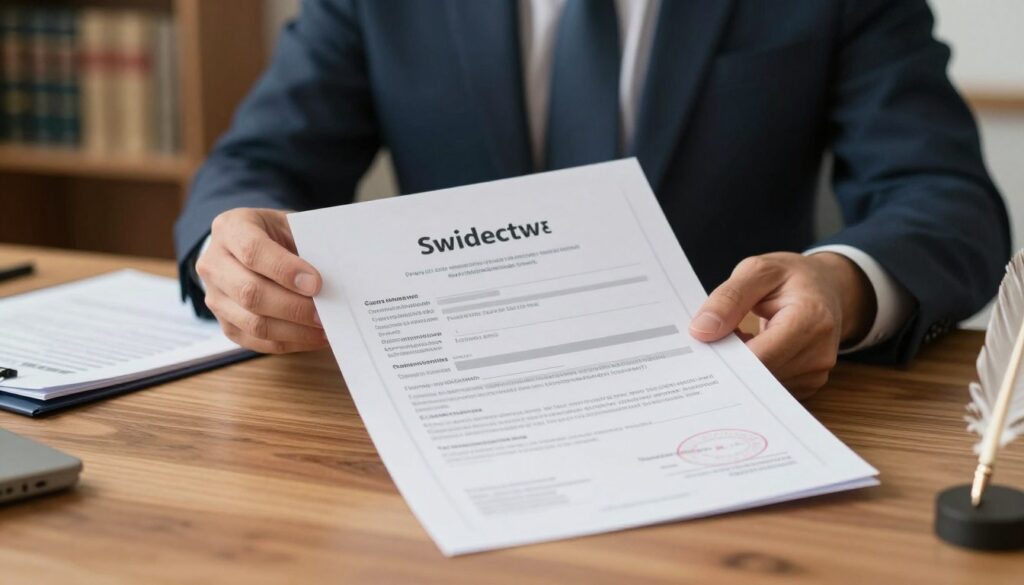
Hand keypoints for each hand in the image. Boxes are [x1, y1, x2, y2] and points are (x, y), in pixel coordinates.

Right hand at [196, 208, 328, 353]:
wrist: (246, 247)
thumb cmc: (274, 235)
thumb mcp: (288, 225)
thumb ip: (306, 244)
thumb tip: (335, 278)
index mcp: (230, 229)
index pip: (253, 251)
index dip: (285, 269)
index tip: (316, 283)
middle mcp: (214, 264)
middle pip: (250, 293)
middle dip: (294, 307)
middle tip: (324, 314)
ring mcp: (215, 297)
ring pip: (253, 323)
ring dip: (295, 330)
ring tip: (324, 329)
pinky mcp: (225, 324)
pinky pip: (257, 342)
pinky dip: (290, 342)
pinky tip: (314, 338)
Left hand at [688, 252, 875, 398]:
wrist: (828, 288)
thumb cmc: (792, 277)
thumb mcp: (757, 271)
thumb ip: (728, 299)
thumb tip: (701, 331)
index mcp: (810, 319)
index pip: (759, 355)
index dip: (726, 354)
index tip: (701, 344)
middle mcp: (819, 352)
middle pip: (758, 375)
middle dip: (731, 360)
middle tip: (717, 336)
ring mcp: (816, 373)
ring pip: (760, 386)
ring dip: (742, 367)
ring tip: (741, 336)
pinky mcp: (809, 385)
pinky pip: (769, 388)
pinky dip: (754, 373)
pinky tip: (752, 350)